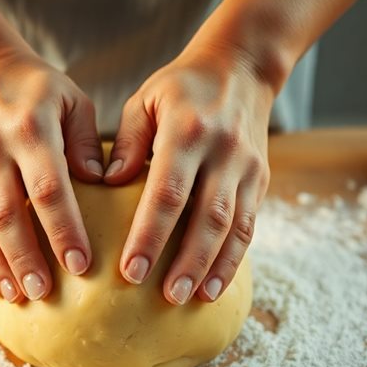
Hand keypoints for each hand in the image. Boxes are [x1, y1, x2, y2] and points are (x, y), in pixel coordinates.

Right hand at [0, 48, 104, 301]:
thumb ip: (87, 140)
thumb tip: (101, 182)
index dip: (63, 229)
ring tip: (17, 297)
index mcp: (31, 130)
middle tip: (45, 293)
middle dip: (26, 257)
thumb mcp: (71, 98)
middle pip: (9, 213)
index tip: (80, 264)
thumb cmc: (37, 87)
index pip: (48, 187)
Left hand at [107, 46, 271, 304]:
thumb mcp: (144, 100)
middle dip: (187, 261)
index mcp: (186, 131)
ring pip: (233, 226)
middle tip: (166, 297)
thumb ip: (127, 142)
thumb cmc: (181, 87)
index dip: (150, 235)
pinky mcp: (261, 179)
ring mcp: (247, 167)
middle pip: (206, 217)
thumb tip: (106, 184)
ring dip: (214, 266)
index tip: (130, 270)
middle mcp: (222, 151)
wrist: (243, 67)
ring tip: (193, 299)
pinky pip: (249, 225)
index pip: (168, 192)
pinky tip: (215, 285)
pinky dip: (234, 258)